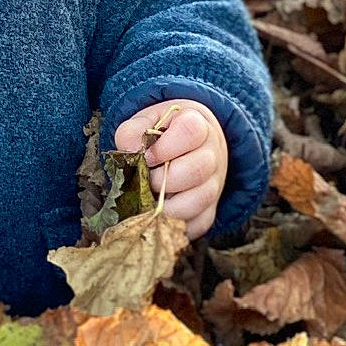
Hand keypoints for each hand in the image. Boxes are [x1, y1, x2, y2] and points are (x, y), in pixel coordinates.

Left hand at [110, 100, 228, 239]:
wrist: (190, 148)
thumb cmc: (164, 135)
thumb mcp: (147, 122)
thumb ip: (133, 131)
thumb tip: (129, 149)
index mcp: (199, 125)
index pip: (190, 131)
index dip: (164, 147)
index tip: (146, 156)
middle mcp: (213, 155)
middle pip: (197, 170)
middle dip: (163, 179)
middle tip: (147, 180)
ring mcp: (215, 184)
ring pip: (200, 200)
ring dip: (168, 205)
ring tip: (150, 200)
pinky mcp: (210, 210)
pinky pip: (198, 224)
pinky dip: (175, 224)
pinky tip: (159, 215)